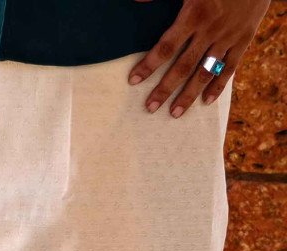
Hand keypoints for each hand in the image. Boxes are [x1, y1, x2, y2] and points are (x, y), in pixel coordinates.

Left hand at [128, 0, 269, 116]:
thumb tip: (138, 2)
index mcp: (194, 14)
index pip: (166, 47)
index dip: (149, 65)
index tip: (134, 80)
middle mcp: (210, 31)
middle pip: (183, 66)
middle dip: (165, 89)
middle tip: (150, 107)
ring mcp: (227, 38)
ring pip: (205, 73)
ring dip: (189, 95)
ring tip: (175, 113)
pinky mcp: (243, 40)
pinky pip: (230, 68)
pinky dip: (218, 86)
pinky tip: (206, 102)